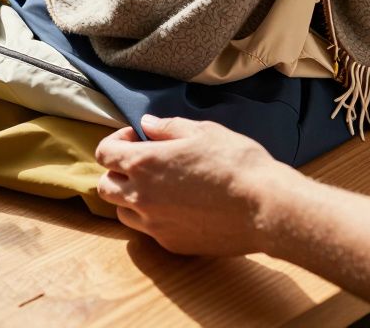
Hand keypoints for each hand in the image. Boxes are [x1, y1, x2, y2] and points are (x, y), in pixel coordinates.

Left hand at [94, 115, 301, 255]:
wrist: (265, 207)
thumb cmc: (236, 163)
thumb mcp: (203, 131)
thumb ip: (167, 127)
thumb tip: (146, 124)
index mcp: (143, 163)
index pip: (103, 153)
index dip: (117, 141)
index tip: (138, 138)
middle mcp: (141, 196)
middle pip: (105, 186)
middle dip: (118, 172)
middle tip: (144, 164)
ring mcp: (154, 224)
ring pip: (122, 212)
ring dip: (131, 198)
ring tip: (159, 188)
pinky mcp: (171, 244)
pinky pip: (149, 230)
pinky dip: (155, 218)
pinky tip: (180, 208)